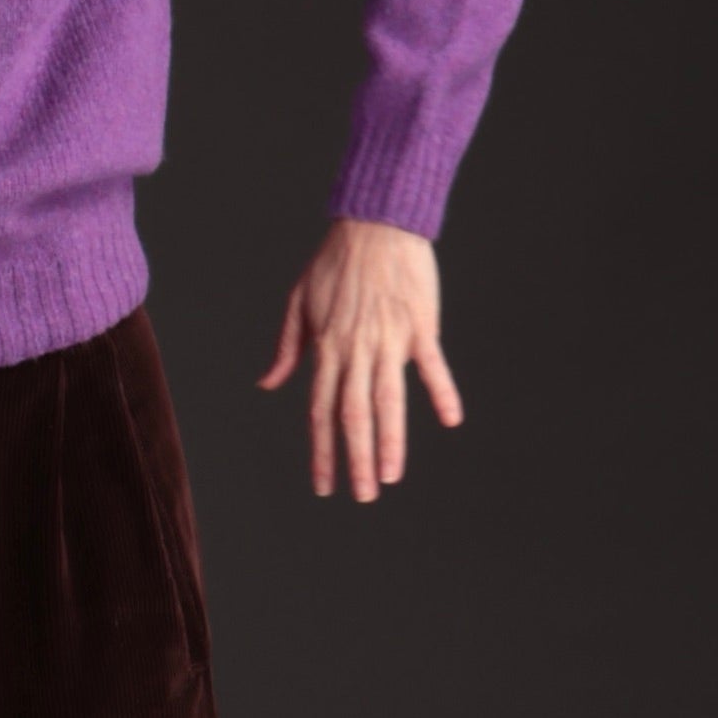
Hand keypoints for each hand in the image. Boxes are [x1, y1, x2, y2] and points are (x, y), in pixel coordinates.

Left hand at [258, 217, 461, 501]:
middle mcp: (354, 349)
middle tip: (363, 497)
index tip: (324, 486)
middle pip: (352, 414)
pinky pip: (430, 365)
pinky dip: (441, 391)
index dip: (321, 451)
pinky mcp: (419, 324)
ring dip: (389, 441)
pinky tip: (450, 420)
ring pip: (387, 399)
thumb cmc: (334, 261)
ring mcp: (388, 338)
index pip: (319, 411)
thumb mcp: (298, 302)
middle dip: (356, 459)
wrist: (374, 220)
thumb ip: (286, 348)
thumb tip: (266, 385)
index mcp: (325, 347)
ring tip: (391, 477)